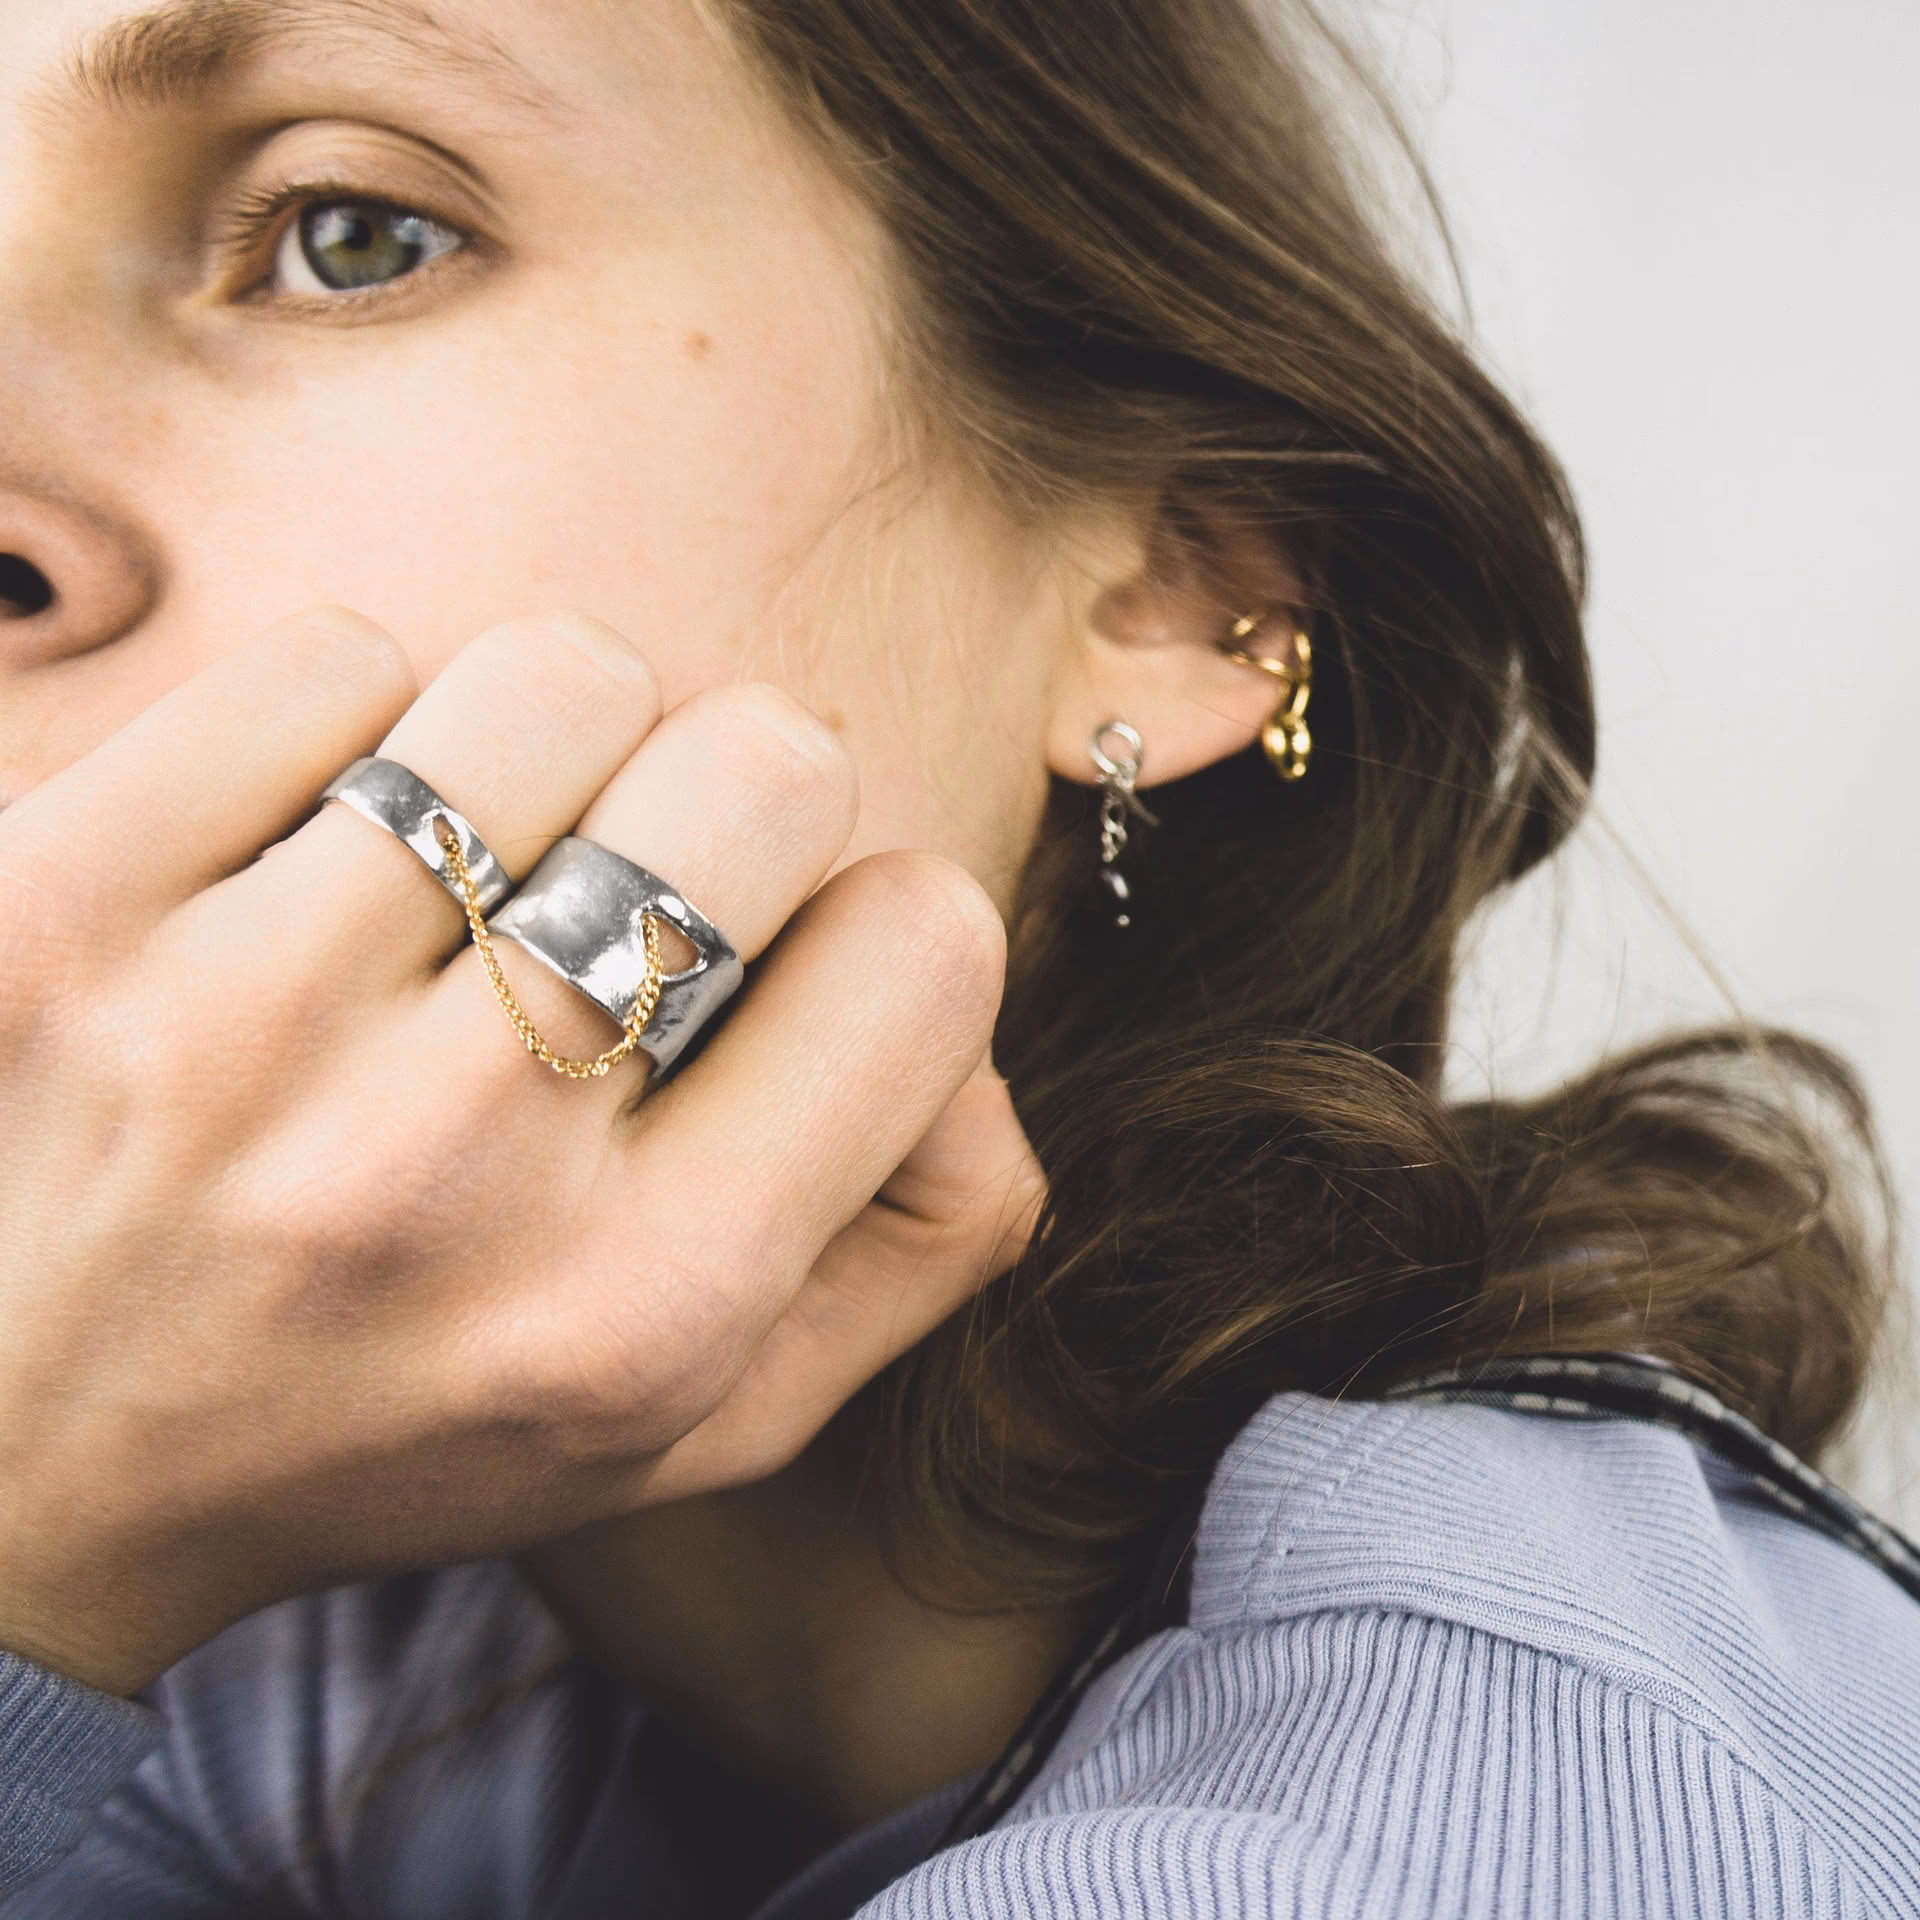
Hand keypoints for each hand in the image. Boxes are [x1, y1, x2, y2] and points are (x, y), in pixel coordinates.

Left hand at [0, 608, 1040, 1695]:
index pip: (929, 947)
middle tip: (643, 888)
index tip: (793, 970)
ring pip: (556, 676)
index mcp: (644, 1306)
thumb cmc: (404, 1419)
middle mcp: (454, 1171)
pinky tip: (309, 862)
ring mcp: (235, 1023)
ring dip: (554, 753)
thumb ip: (917, 1237)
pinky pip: (332, 659)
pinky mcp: (59, 902)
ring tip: (474, 877)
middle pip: (769, 766)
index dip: (891, 926)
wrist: (19, 1466)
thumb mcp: (707, 1417)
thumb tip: (959, 999)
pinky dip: (356, 730)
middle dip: (744, 801)